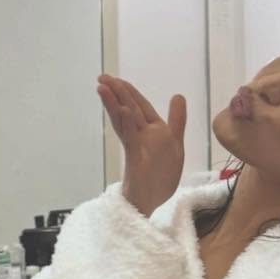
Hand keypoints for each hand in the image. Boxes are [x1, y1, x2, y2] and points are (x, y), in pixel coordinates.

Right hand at [97, 75, 187, 216]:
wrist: (151, 200)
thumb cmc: (159, 175)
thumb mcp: (174, 142)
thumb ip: (176, 119)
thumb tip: (178, 95)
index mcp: (149, 131)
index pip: (137, 106)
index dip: (128, 91)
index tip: (115, 79)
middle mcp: (141, 137)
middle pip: (127, 109)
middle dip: (116, 92)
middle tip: (102, 77)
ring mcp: (137, 148)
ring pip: (125, 121)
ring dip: (115, 104)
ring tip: (104, 88)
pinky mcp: (136, 161)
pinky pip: (132, 140)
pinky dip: (127, 126)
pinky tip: (122, 112)